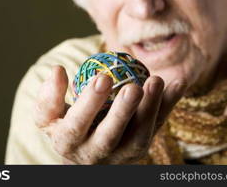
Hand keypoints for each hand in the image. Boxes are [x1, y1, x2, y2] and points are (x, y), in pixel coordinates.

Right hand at [34, 65, 184, 163]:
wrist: (85, 156)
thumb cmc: (66, 125)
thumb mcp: (48, 115)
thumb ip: (49, 95)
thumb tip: (57, 70)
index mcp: (69, 142)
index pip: (77, 125)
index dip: (89, 102)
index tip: (102, 76)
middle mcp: (95, 153)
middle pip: (110, 136)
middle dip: (123, 112)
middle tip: (133, 87)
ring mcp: (121, 155)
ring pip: (139, 138)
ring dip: (150, 110)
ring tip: (156, 81)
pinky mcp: (140, 150)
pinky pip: (156, 128)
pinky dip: (168, 106)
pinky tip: (177, 83)